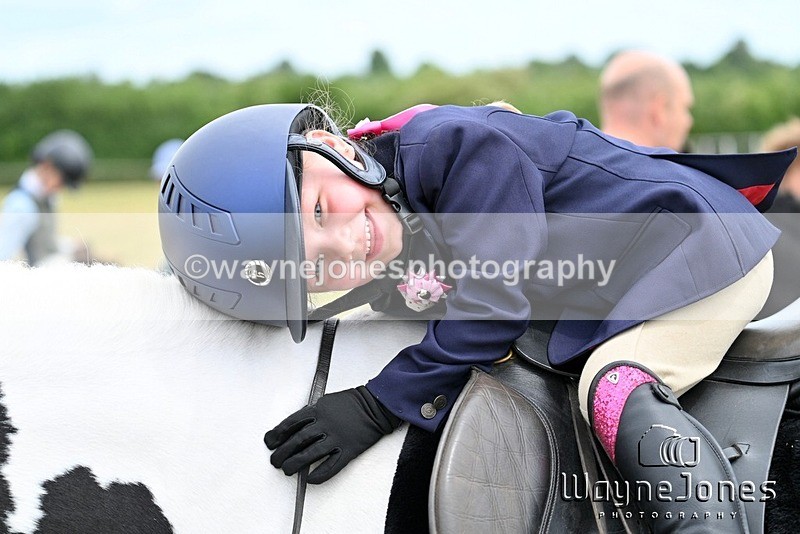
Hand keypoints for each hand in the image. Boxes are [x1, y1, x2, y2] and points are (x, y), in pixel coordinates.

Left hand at [264, 386, 400, 483]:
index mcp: (318, 410)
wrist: (375, 405)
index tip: (270, 442)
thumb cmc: (351, 403)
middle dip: (283, 452)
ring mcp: (337, 438)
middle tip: (275, 461)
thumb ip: (310, 413)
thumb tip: (293, 427)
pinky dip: (320, 474)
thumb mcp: (326, 401)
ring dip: (296, 464)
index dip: (277, 434)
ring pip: (311, 454)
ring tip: (287, 470)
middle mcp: (325, 424)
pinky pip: (332, 466)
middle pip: (298, 441)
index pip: (291, 423)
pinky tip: (310, 479)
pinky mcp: (348, 450)